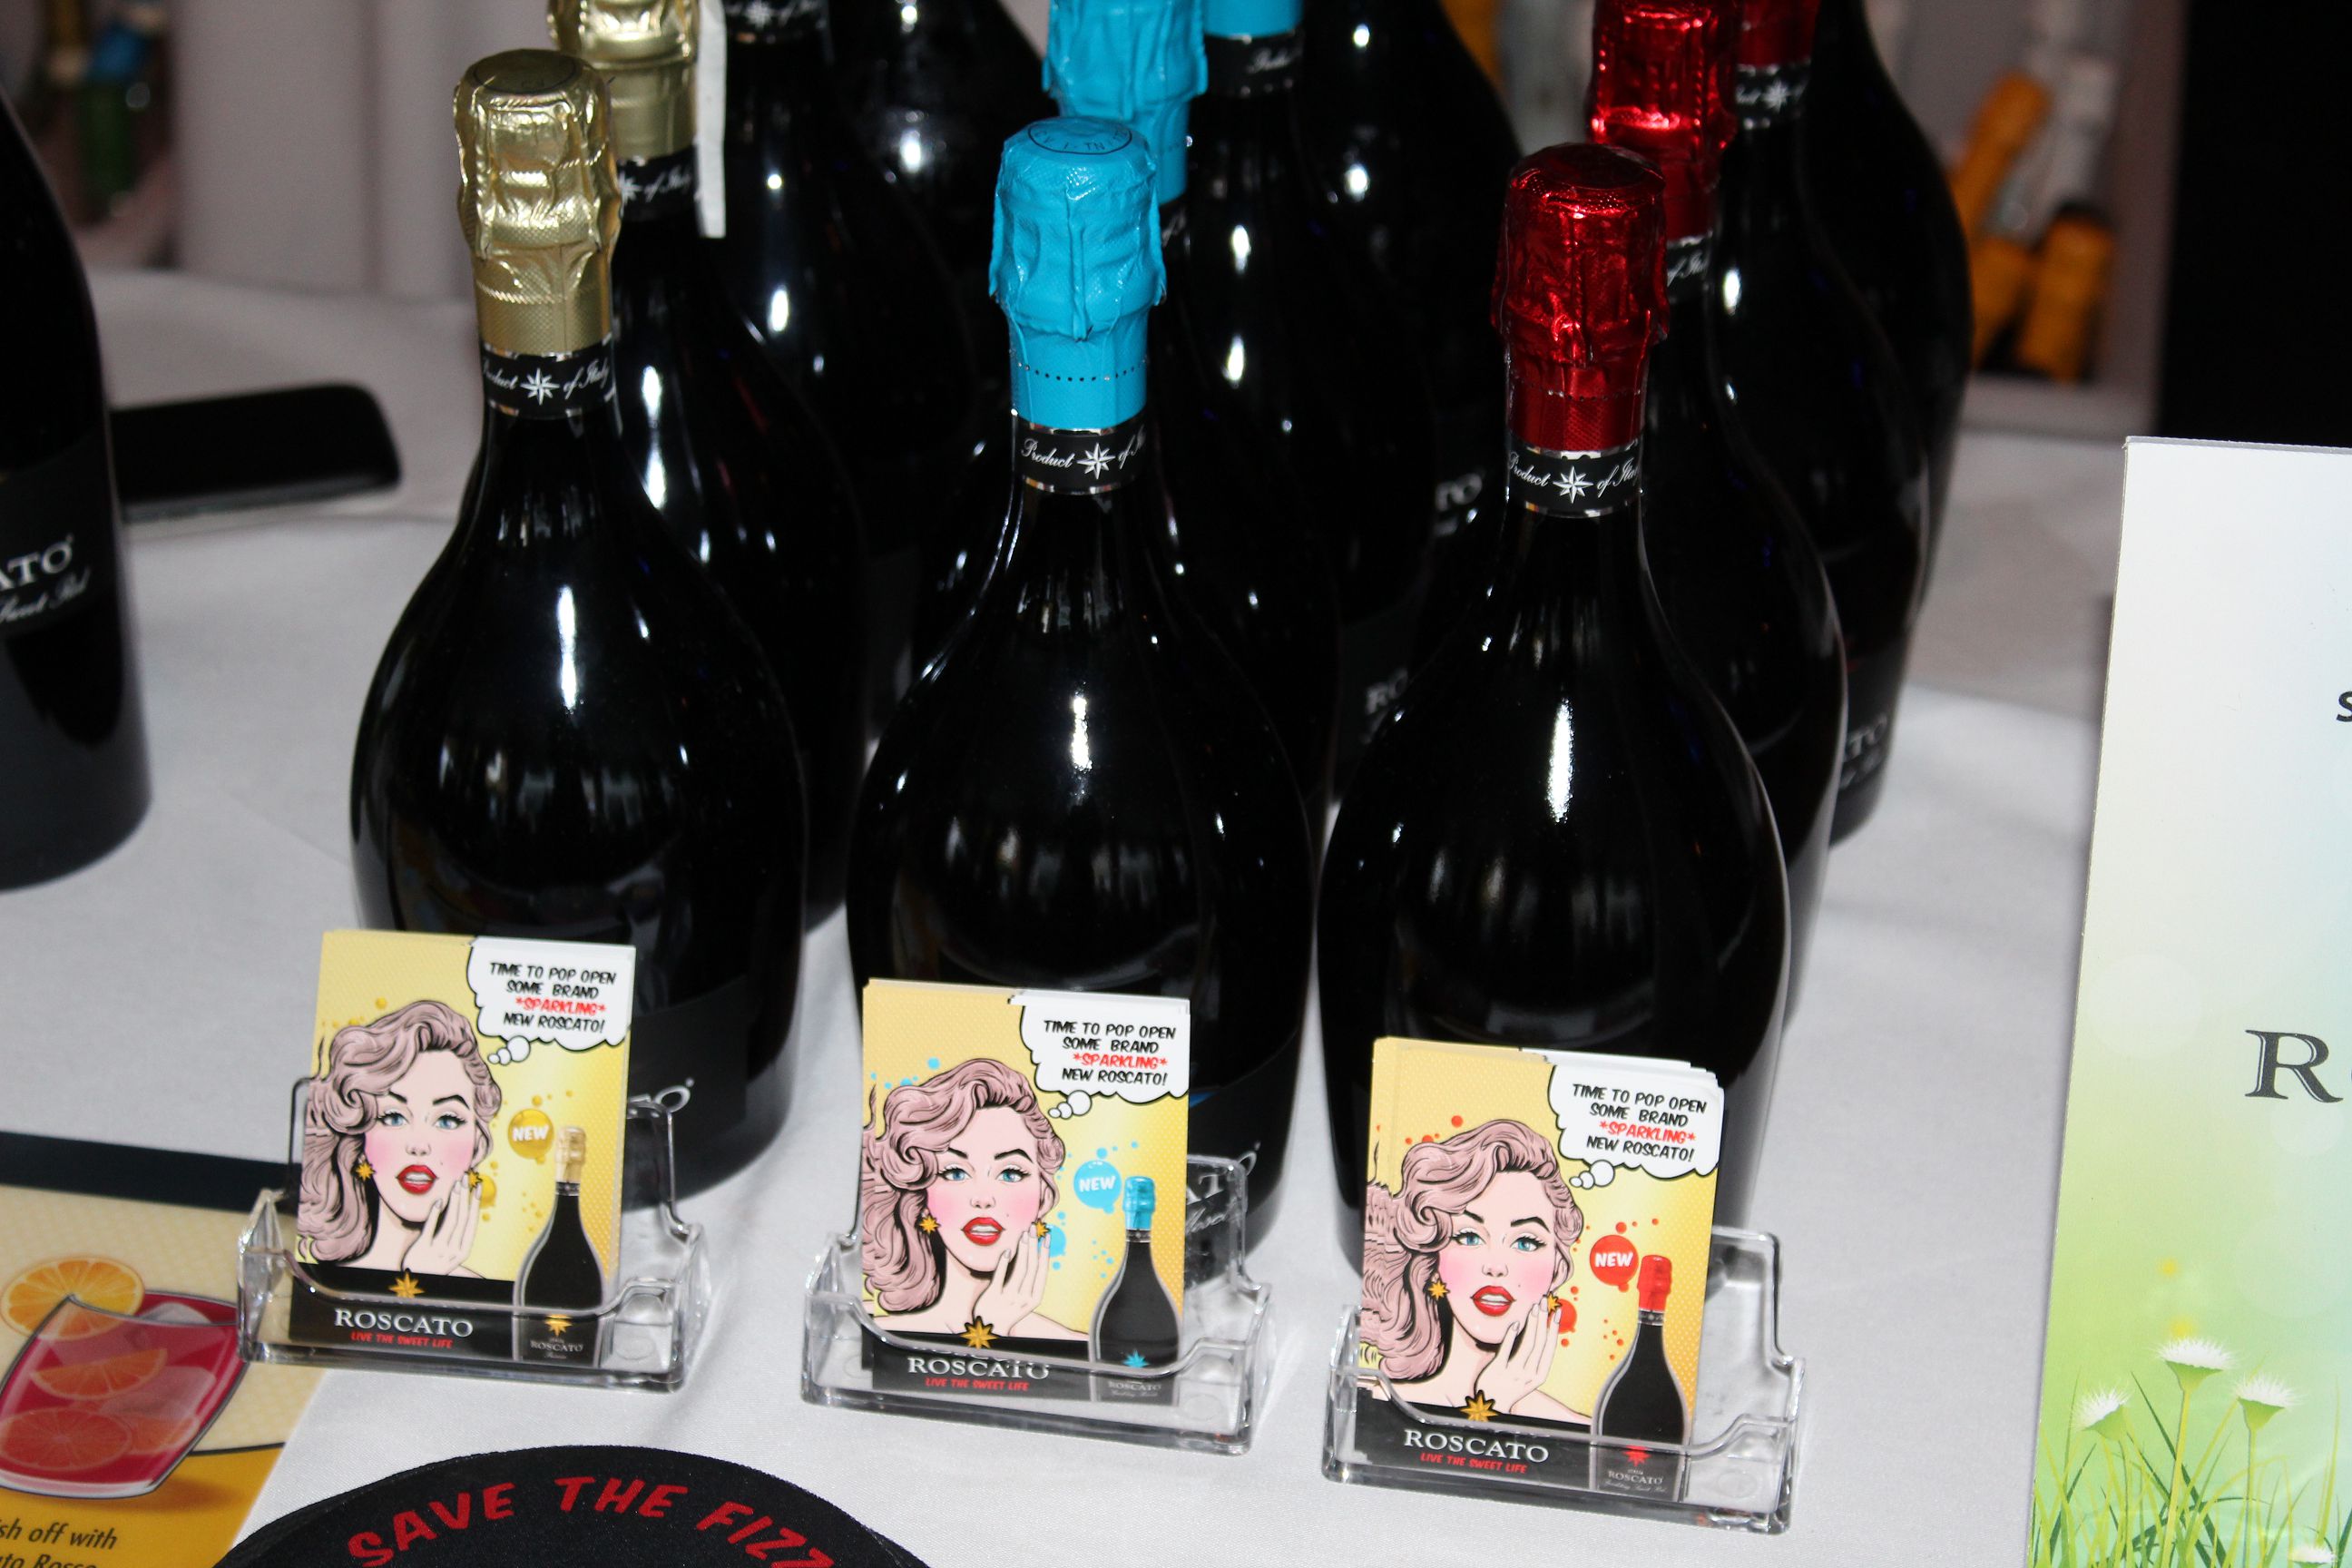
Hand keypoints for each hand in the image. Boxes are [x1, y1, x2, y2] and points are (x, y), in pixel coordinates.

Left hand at [404, 1174, 480, 1275]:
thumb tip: (464, 1209)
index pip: (471, 1223)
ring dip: (454, 1200)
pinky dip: (434, 1215)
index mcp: (463, 1251)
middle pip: (461, 1219)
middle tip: (465, 1177)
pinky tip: (438, 1201)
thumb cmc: (433, 1264)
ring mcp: (437, 1251)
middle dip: (465, 1196)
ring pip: (449, 1222)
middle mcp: (453, 1251)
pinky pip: (429, 1229)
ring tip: (456, 1183)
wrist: (415, 1283)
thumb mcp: (449, 1253)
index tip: (477, 1186)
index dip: (475, 1203)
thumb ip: (456, 1235)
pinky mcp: (421, 1249)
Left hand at [970, 1227, 1047, 1335]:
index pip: (1042, 1271)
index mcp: (1034, 1298)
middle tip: (1033, 1228)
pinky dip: (1004, 1263)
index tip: (1047, 1236)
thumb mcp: (1023, 1299)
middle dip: (1034, 1245)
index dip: (1045, 1252)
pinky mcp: (993, 1297)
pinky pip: (1000, 1277)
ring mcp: (1009, 1298)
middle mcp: (1024, 1298)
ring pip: (1019, 1270)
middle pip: (1032, 1267)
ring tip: (1024, 1234)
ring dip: (1023, 1250)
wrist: (990, 1329)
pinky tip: (1007, 1251)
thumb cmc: (1008, 1309)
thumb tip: (1034, 1255)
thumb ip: (1028, 1281)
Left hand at [1479, 1297, 1560, 1415]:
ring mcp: (1513, 1372)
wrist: (1492, 1404)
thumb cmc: (1511, 1386)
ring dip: (1532, 1323)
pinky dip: (1511, 1336)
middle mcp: (1529, 1374)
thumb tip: (1540, 1331)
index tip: (1557, 1311)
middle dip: (1543, 1319)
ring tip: (1534, 1307)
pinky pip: (1506, 1350)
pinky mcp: (1497, 1370)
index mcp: (1539, 1375)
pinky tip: (1515, 1323)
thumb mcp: (1528, 1376)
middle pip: (1539, 1342)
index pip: (1550, 1348)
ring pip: (1527, 1344)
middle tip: (1544, 1301)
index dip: (1554, 1328)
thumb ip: (1534, 1357)